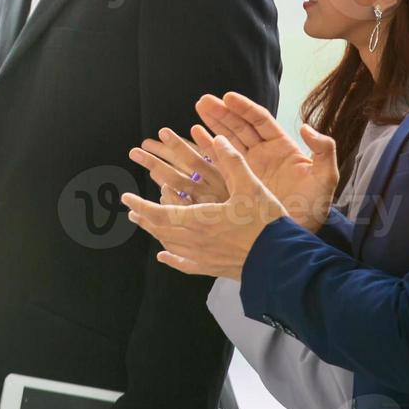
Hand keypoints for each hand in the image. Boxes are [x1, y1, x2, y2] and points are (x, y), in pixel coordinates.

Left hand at [122, 131, 293, 279]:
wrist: (283, 261)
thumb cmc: (266, 223)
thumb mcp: (251, 186)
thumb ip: (232, 162)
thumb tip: (217, 138)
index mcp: (199, 219)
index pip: (160, 211)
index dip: (140, 205)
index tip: (125, 199)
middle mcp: (195, 240)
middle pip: (160, 229)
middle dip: (144, 218)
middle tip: (131, 211)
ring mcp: (202, 258)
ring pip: (170, 245)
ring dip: (155, 234)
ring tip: (146, 225)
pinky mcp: (213, 269)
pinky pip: (185, 265)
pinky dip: (171, 259)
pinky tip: (164, 257)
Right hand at [195, 92, 338, 227]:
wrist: (297, 236)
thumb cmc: (315, 208)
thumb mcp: (326, 179)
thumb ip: (323, 151)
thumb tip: (306, 127)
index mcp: (282, 147)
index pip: (260, 121)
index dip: (244, 108)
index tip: (228, 97)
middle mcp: (263, 153)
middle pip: (240, 126)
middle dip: (222, 112)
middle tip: (204, 100)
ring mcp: (249, 166)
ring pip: (227, 139)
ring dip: (213, 123)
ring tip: (198, 109)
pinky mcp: (237, 181)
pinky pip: (219, 159)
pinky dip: (207, 146)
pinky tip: (195, 133)